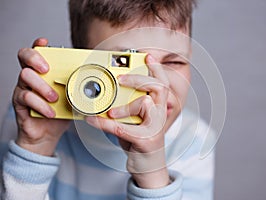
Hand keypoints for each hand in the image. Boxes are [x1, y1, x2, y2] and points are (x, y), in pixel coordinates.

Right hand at [13, 38, 69, 155]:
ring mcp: (23, 88)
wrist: (48, 134)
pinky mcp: (20, 103)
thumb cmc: (60, 112)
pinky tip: (51, 112)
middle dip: (36, 59)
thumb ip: (78, 87)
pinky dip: (41, 104)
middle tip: (47, 69)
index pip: (37, 52)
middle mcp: (32, 76)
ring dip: (42, 86)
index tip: (45, 42)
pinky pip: (26, 97)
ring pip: (25, 76)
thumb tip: (96, 81)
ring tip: (55, 98)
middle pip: (24, 56)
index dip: (38, 45)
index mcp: (44, 72)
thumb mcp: (72, 98)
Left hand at [86, 55, 169, 188]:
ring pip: (143, 104)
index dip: (157, 69)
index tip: (148, 57)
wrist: (147, 166)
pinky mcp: (147, 141)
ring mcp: (155, 128)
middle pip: (158, 87)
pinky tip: (91, 120)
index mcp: (158, 108)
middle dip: (138, 79)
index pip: (162, 84)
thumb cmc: (140, 141)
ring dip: (123, 107)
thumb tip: (104, 97)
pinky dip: (104, 124)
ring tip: (110, 112)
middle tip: (121, 79)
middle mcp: (160, 115)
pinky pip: (123, 127)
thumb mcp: (135, 121)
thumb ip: (126, 108)